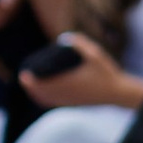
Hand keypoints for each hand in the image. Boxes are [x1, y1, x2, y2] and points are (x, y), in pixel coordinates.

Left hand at [19, 40, 134, 107]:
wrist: (118, 93)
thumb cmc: (107, 73)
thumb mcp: (95, 55)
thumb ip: (80, 44)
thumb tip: (64, 37)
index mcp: (69, 84)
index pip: (43, 86)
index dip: (30, 82)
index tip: (24, 75)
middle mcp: (67, 95)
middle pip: (41, 95)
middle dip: (30, 88)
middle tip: (24, 77)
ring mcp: (70, 101)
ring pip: (47, 101)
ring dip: (36, 94)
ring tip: (30, 84)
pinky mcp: (74, 104)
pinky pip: (55, 104)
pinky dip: (45, 99)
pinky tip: (42, 94)